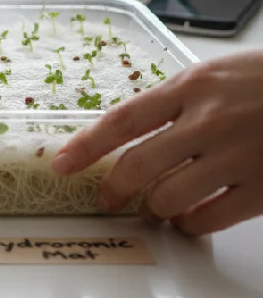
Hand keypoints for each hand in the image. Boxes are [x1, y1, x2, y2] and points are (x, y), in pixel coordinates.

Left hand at [52, 50, 262, 235]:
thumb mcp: (219, 72)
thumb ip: (178, 99)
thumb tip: (133, 128)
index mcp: (192, 87)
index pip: (122, 120)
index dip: (85, 145)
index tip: (60, 163)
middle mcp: (208, 122)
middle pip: (137, 166)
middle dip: (113, 188)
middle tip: (106, 198)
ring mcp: (237, 157)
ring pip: (168, 198)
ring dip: (152, 209)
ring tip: (153, 209)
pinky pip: (210, 218)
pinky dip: (191, 224)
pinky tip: (188, 220)